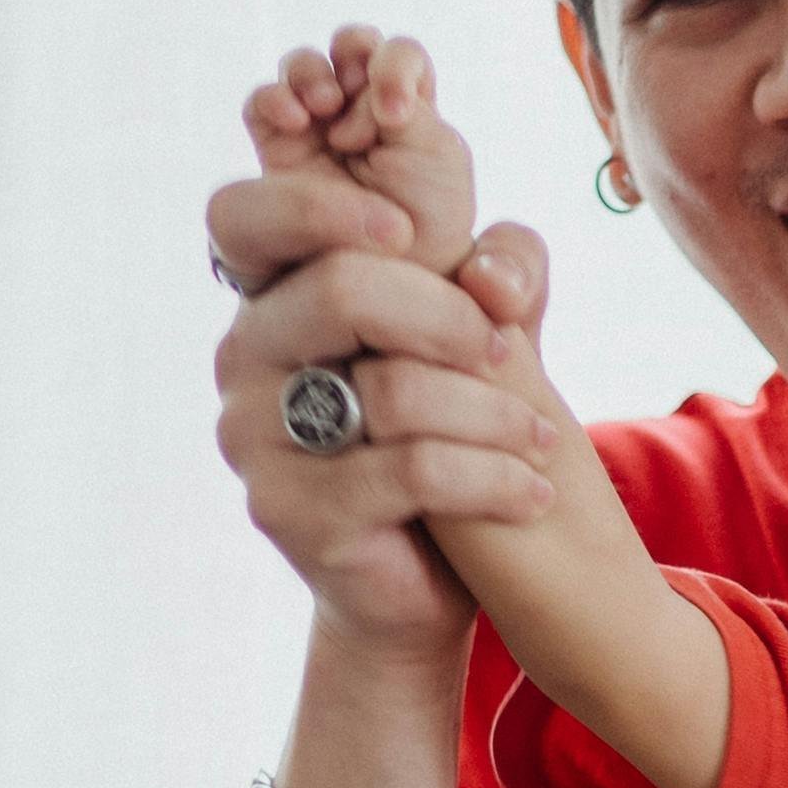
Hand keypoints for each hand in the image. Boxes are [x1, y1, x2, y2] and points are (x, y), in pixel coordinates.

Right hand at [204, 25, 556, 659]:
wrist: (423, 581)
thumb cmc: (445, 438)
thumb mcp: (476, 345)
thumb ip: (497, 278)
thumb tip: (497, 268)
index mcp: (274, 298)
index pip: (247, 215)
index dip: (324, 206)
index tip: (413, 233)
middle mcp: (245, 358)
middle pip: (342, 287)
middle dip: (450, 316)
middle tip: (507, 353)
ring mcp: (255, 438)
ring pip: (392, 389)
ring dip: (492, 413)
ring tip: (541, 440)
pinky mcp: (290, 511)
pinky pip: (412, 470)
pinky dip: (491, 478)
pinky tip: (532, 492)